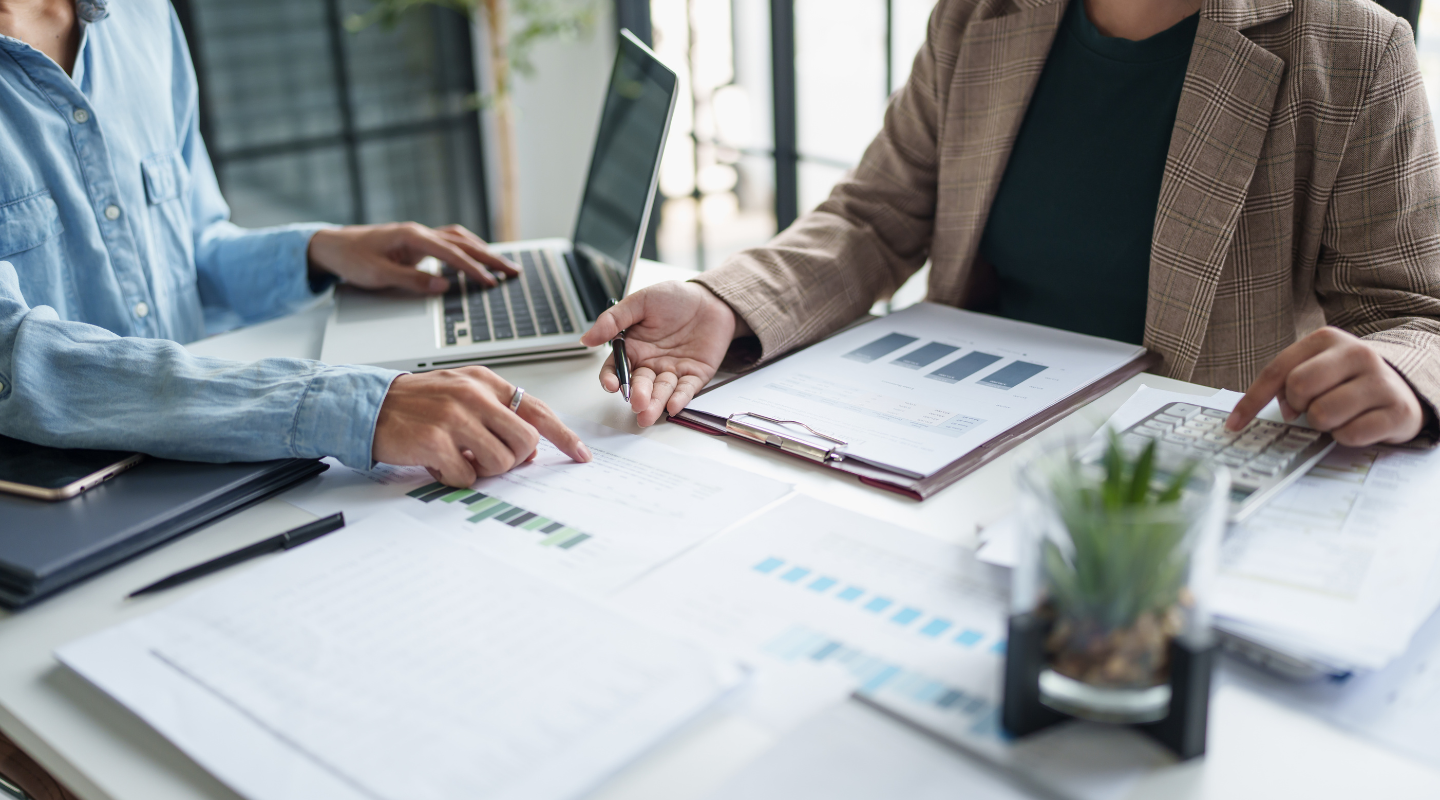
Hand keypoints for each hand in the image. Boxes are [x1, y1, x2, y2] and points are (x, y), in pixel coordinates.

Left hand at [307, 223, 518, 293]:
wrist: (332, 246)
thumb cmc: (351, 259)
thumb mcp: (377, 275)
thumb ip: (412, 280)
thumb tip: (443, 286)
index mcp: (411, 237)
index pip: (451, 253)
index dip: (473, 269)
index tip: (491, 282)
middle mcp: (419, 232)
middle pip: (463, 242)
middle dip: (490, 257)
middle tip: (513, 271)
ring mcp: (419, 236)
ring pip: (460, 239)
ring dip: (483, 251)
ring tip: (503, 266)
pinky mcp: (418, 242)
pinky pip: (450, 243)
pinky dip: (468, 250)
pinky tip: (478, 258)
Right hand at [372, 367, 590, 486]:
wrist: (368, 405)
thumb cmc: (417, 404)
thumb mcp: (461, 394)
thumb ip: (497, 413)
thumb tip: (531, 448)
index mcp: (485, 382)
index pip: (538, 410)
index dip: (564, 436)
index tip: (581, 454)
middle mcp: (473, 395)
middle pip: (526, 442)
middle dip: (514, 460)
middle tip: (488, 459)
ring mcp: (454, 417)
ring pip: (501, 461)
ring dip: (483, 470)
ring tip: (459, 458)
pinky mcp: (435, 441)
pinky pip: (467, 476)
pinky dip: (455, 478)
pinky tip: (438, 463)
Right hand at [579, 281, 748, 425]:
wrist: (711, 297)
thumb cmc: (675, 297)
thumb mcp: (640, 302)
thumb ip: (613, 320)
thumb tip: (587, 338)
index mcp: (634, 348)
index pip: (617, 369)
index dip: (612, 378)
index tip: (612, 385)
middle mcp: (651, 363)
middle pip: (640, 384)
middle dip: (638, 395)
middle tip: (637, 402)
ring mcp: (673, 370)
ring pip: (661, 391)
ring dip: (655, 403)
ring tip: (648, 413)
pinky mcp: (695, 375)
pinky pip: (686, 389)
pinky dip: (680, 398)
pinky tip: (673, 406)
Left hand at [1226, 327, 1424, 445]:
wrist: (1402, 388)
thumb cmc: (1345, 381)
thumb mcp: (1315, 369)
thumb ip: (1287, 382)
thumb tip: (1276, 412)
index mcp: (1327, 339)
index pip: (1277, 371)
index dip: (1252, 401)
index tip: (1234, 426)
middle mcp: (1357, 353)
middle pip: (1299, 387)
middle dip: (1298, 406)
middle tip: (1311, 408)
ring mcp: (1381, 380)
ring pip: (1323, 414)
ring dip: (1323, 424)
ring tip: (1338, 415)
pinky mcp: (1398, 410)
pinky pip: (1350, 434)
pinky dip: (1345, 437)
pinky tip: (1357, 425)